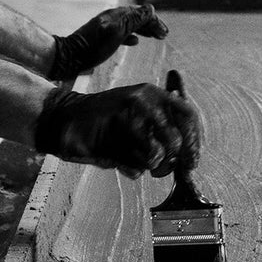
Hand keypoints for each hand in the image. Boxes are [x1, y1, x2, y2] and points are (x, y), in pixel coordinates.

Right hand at [34, 82, 199, 178]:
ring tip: (132, 158)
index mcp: (153, 93)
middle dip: (170, 161)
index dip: (195, 140)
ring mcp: (124, 118)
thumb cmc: (110, 120)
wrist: (67, 117)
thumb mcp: (139, 110)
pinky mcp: (109, 138)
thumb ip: (165, 122)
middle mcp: (142, 102)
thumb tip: (193, 147)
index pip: (188, 114)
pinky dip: (130, 169)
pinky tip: (118, 158)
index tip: (193, 160)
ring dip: (146, 166)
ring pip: (154, 157)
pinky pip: (134, 166)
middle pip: (174, 141)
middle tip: (160, 169)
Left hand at [49, 4, 166, 79]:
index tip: (165, 34)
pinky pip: (121, 32)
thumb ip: (134, 21)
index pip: (142, 13)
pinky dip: (132, 35)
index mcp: (117, 15)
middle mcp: (111, 18)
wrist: (68, 58)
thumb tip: (151, 9)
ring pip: (130, 24)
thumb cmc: (93, 48)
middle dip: (151, 24)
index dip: (155, 22)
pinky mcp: (100, 37)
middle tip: (163, 35)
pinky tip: (135, 42)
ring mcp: (105, 27)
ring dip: (144, 29)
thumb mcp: (117, 33)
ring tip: (154, 37)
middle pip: (136, 17)